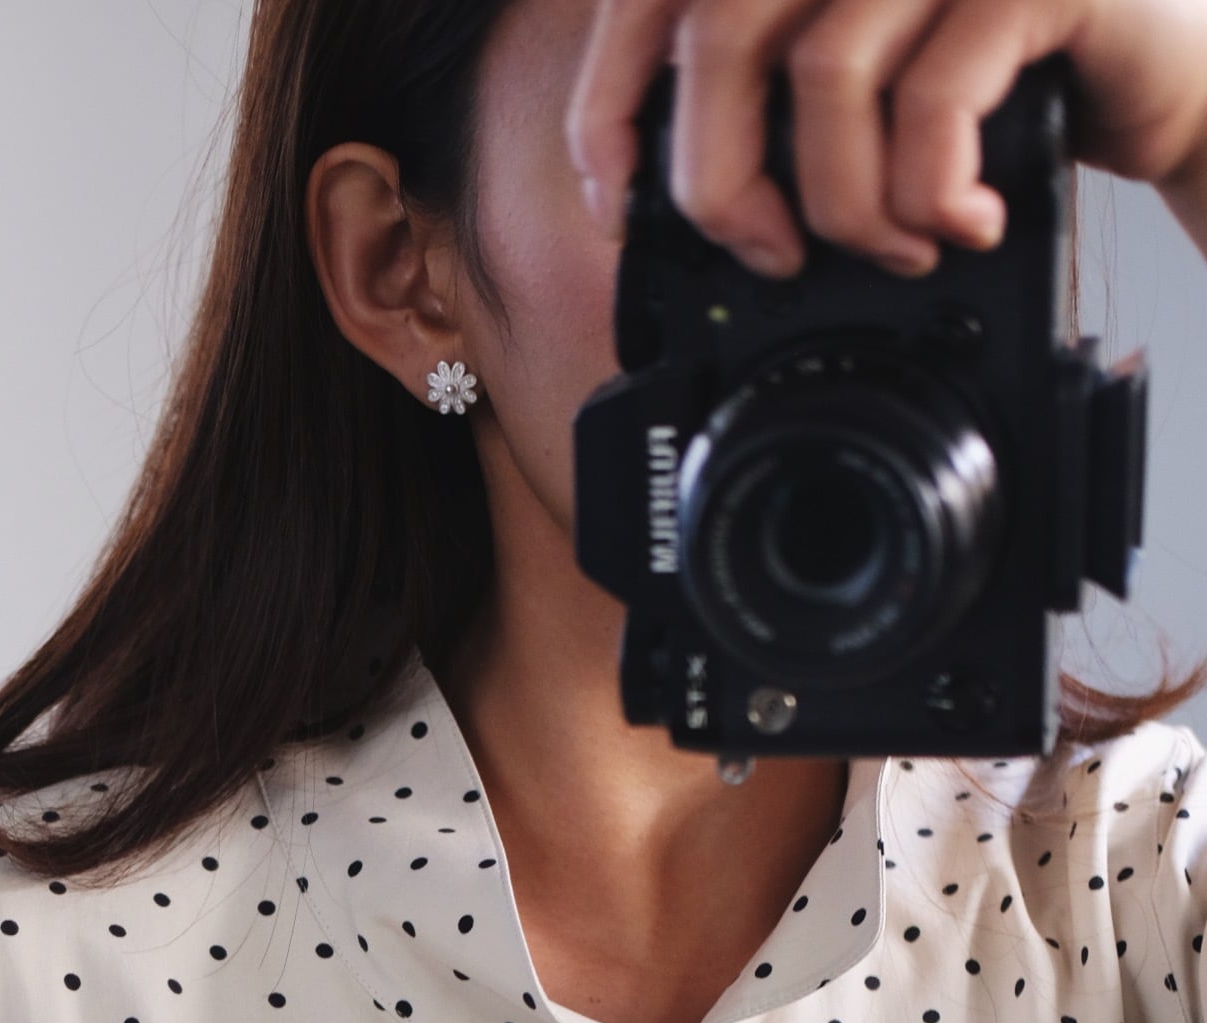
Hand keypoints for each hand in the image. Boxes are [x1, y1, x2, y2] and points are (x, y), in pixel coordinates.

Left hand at [565, 0, 1206, 279]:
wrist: (1170, 81)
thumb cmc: (1009, 88)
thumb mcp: (867, 90)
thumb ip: (764, 103)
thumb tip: (646, 191)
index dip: (610, 98)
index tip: (616, 200)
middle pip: (721, 31)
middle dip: (718, 177)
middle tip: (766, 253)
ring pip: (823, 73)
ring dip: (841, 203)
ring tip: (893, 246)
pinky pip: (931, 99)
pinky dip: (929, 192)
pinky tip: (962, 223)